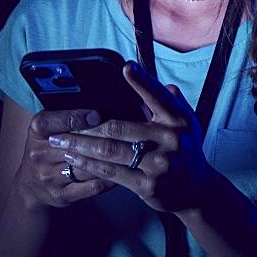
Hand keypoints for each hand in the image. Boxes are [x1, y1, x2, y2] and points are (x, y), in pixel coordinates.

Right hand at [16, 108, 115, 208]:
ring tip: (129, 152)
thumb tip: (101, 110)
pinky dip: (108, 179)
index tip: (97, 115)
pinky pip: (90, 187)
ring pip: (86, 167)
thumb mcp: (50, 129)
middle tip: (125, 133)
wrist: (31, 186)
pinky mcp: (60, 196)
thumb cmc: (49, 148)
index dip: (75, 117)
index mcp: (36, 132)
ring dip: (110, 160)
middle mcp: (39, 155)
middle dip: (101, 139)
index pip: (52, 121)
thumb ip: (69, 118)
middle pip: (74, 145)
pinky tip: (122, 172)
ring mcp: (48, 177)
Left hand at [46, 62, 213, 213]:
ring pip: (111, 150)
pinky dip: (90, 165)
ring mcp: (159, 164)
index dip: (142, 81)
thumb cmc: (186, 150)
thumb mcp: (188, 124)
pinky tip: (74, 159)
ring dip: (80, 145)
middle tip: (63, 123)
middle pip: (120, 127)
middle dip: (86, 126)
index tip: (126, 67)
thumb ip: (174, 104)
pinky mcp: (148, 185)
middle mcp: (171, 140)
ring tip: (60, 141)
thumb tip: (166, 86)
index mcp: (179, 120)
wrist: (196, 189)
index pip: (157, 97)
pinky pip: (112, 172)